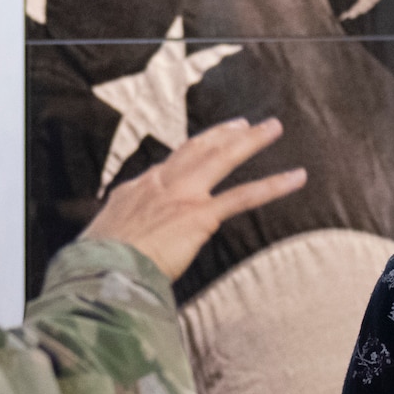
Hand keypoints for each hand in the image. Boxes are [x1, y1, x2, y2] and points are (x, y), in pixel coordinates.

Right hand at [79, 117, 305, 280]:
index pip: (169, 166)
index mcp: (137, 190)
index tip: (205, 145)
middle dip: (222, 133)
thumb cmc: (98, 265)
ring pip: (222, 158)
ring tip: (272, 128)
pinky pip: (243, 196)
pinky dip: (273, 185)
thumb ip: (123, 234)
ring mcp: (181, 195)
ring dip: (250, 141)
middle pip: (197, 148)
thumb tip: (124, 245)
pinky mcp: (199, 214)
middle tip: (243, 123)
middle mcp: (160, 183)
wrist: (101, 270)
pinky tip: (295, 177)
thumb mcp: (105, 239)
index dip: (191, 152)